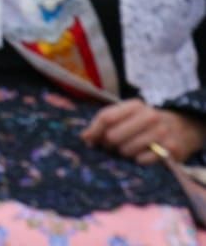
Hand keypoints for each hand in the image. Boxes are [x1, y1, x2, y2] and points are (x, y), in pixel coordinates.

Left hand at [81, 99, 205, 163]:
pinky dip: (138, 160)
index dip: (94, 131)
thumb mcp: (125, 116)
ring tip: (128, 149)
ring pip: (126, 150)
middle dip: (108, 144)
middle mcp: (150, 116)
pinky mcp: (171, 149)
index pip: (106, 117)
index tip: (89, 140)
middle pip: (114, 136)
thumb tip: (84, 137)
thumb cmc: (143, 123)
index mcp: (135, 105)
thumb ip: (103, 123)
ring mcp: (162, 132)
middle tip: (112, 146)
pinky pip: (142, 160)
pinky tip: (142, 155)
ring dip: (123, 153)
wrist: (181, 129)